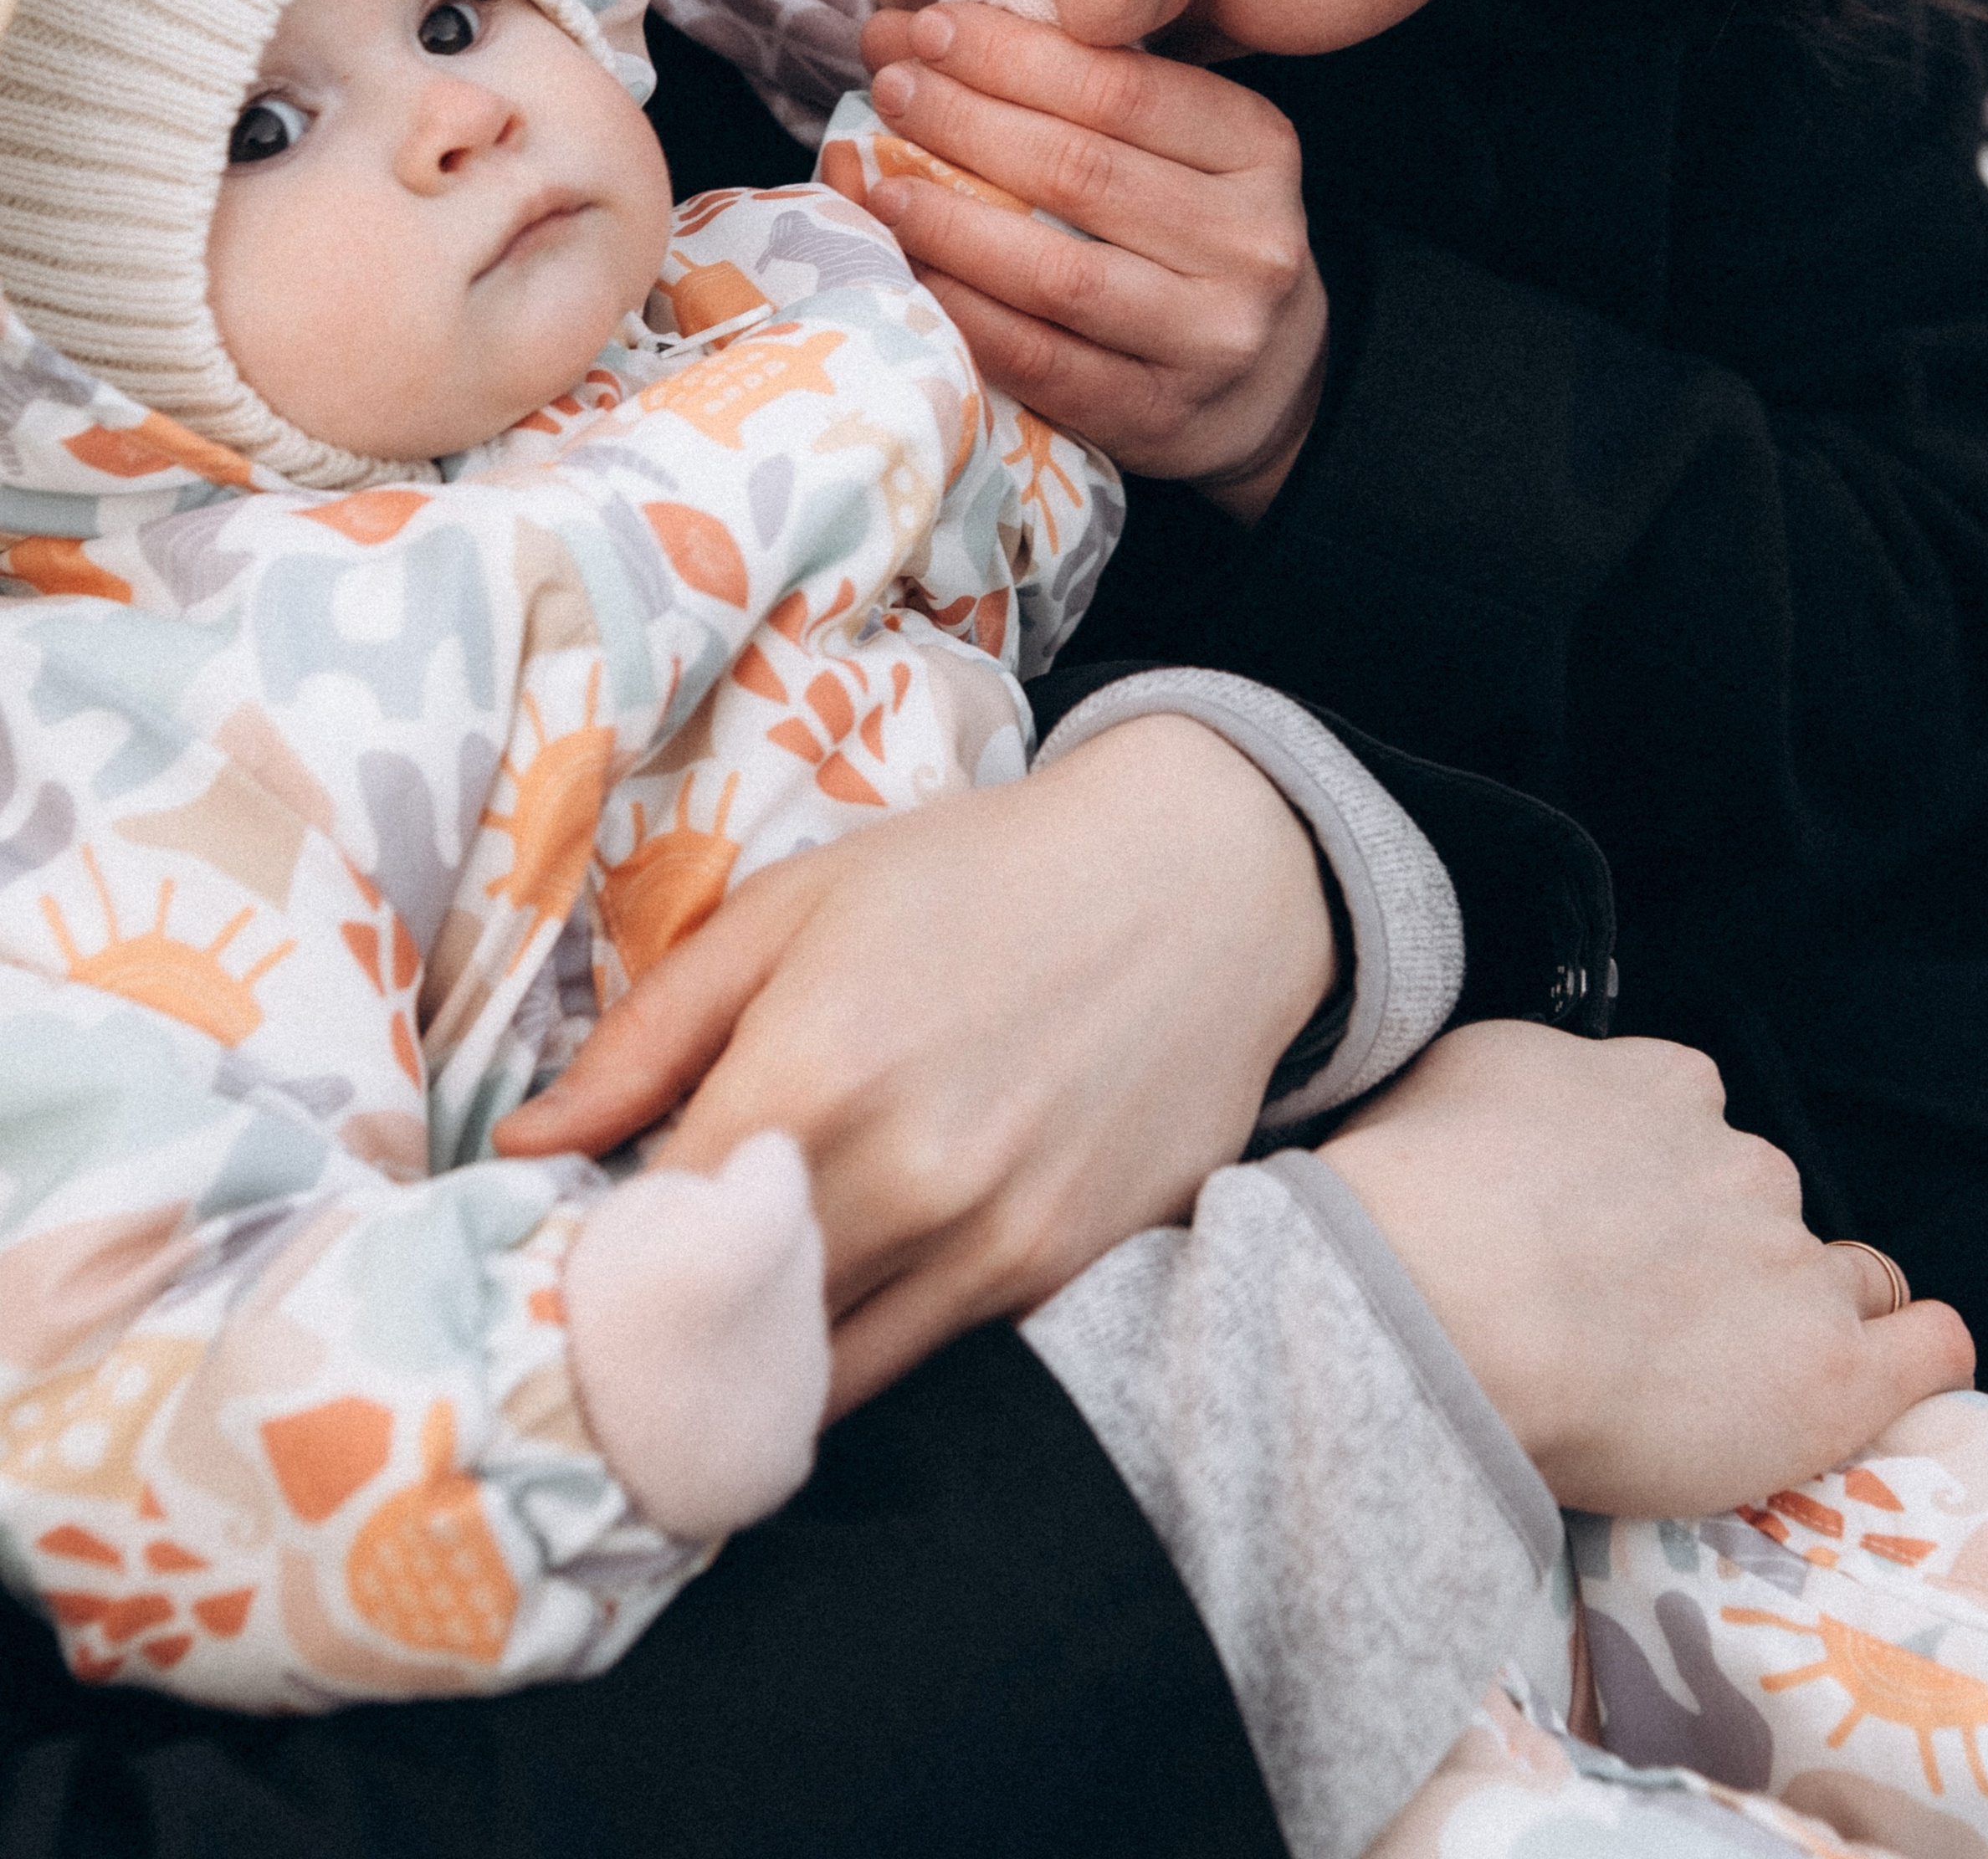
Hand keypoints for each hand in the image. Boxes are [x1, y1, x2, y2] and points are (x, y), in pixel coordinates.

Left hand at [496, 717, 1331, 1417]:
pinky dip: (856, 1350)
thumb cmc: (979, 873)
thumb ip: (650, 1034)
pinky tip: (837, 1290)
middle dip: (662, 1318)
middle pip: (720, 1327)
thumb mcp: (796, 906)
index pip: (642, 1242)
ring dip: (752, 1357)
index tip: (567, 1244)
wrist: (1200, 883)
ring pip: (815, 1379)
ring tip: (726, 1302)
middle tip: (633, 1285)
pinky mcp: (1056, 1276)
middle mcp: (896, 1182)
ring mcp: (986, 1244)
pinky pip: (917, 1362)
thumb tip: (521, 1148)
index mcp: (806, 1075)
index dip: (588, 1257)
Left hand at [859, 3, 1326, 518]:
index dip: (1011, 54)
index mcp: (1258, 148)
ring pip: (1059, 270)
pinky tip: (913, 274)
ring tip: (883, 184)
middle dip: (965, 120)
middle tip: (889, 90)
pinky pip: (1041, 359)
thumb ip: (1081, 89)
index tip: (928, 28)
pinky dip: (966, 313)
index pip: (1120, 87)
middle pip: (1081, 169)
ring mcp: (1211, 336)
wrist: (1260, 387)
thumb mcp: (1177, 148)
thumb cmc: (1189, 241)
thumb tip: (925, 29)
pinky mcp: (1159, 414)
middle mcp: (1251, 240)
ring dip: (952, 222)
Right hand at [1319, 1025, 1974, 1516]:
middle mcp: (1740, 1161)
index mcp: (1661, 1087)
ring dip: (1814, 1311)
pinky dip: (1921, 1355)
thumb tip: (1527, 1107)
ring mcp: (1793, 1264)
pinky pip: (1927, 1347)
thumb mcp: (1454, 1077)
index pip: (1699, 1119)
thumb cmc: (1417, 1200)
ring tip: (1751, 1370)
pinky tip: (1903, 1372)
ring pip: (1849, 1278)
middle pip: (1766, 1201)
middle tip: (1651, 1317)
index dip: (1665, 1178)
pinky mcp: (1832, 1371)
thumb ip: (1528, 1083)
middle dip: (1728, 1250)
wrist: (1439, 1310)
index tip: (1624, 1225)